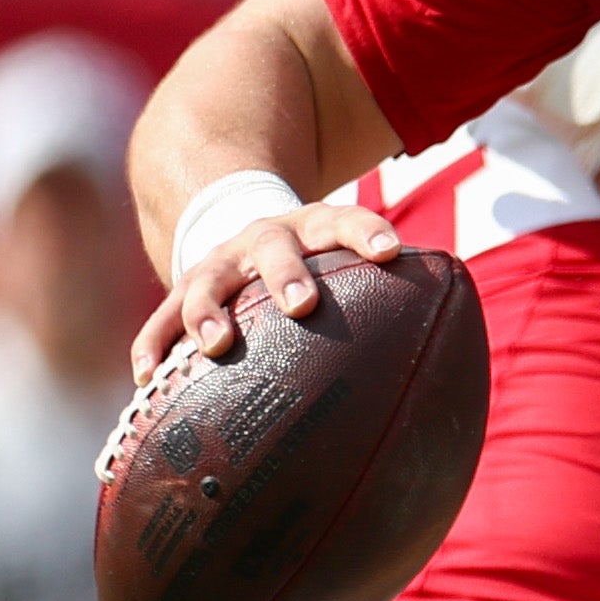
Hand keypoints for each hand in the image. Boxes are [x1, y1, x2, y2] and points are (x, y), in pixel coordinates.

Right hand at [138, 186, 406, 369]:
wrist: (237, 221)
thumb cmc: (318, 271)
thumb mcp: (349, 268)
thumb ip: (393, 304)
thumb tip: (453, 374)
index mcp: (314, 228)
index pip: (346, 220)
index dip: (369, 231)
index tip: (393, 251)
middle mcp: (264, 240)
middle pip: (275, 249)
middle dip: (289, 275)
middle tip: (303, 305)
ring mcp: (219, 263)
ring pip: (208, 282)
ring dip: (209, 312)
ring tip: (213, 346)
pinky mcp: (182, 290)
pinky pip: (160, 320)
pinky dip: (153, 346)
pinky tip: (146, 380)